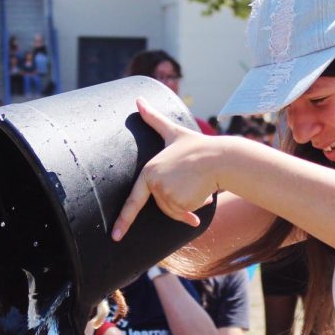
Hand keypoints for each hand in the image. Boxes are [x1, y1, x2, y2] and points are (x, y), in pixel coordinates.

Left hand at [111, 98, 217, 241]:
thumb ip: (154, 119)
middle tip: (192, 183)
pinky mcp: (180, 202)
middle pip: (162, 205)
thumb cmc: (198, 147)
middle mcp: (154, 183)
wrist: (220, 157)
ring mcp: (166, 194)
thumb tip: (138, 99)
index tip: (115, 236)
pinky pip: (185, 214)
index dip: (123, 220)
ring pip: (174, 212)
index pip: (134, 200)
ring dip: (188, 205)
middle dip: (178, 201)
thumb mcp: (173, 132)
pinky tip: (203, 195)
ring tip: (198, 187)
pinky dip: (194, 210)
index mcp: (149, 170)